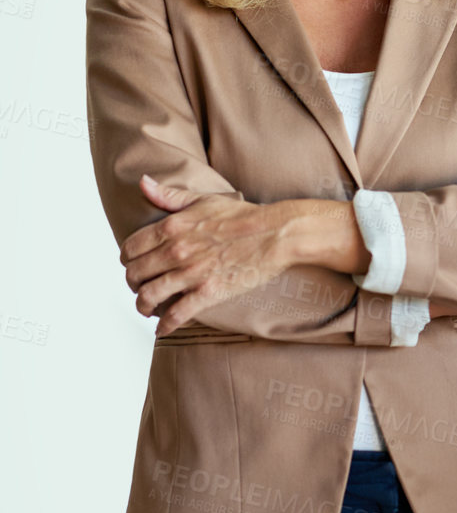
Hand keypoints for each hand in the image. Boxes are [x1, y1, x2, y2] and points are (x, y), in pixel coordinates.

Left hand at [123, 175, 291, 338]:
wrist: (275, 234)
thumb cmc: (242, 216)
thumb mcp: (202, 199)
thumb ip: (169, 195)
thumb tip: (143, 182)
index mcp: (172, 227)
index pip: (130, 248)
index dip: (126, 260)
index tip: (132, 265)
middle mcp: (176, 250)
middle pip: (135, 273)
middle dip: (132, 284)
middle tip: (139, 288)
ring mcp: (191, 273)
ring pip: (149, 296)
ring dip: (143, 306)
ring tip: (146, 309)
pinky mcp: (208, 292)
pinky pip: (177, 314)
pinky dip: (165, 325)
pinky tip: (162, 329)